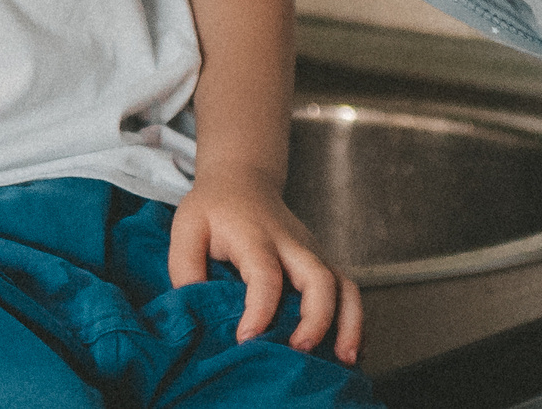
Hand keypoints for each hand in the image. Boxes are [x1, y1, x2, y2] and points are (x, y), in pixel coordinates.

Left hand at [168, 166, 361, 362]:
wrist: (243, 181)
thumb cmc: (212, 210)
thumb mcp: (186, 229)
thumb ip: (186, 271)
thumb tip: (196, 315)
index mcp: (255, 237)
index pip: (265, 274)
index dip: (260, 309)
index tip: (247, 340)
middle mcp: (292, 245)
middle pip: (318, 278)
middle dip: (316, 319)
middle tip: (300, 350)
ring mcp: (313, 253)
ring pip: (344, 286)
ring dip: (350, 324)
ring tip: (345, 361)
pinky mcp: (322, 262)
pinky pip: (349, 292)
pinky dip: (355, 323)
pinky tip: (351, 353)